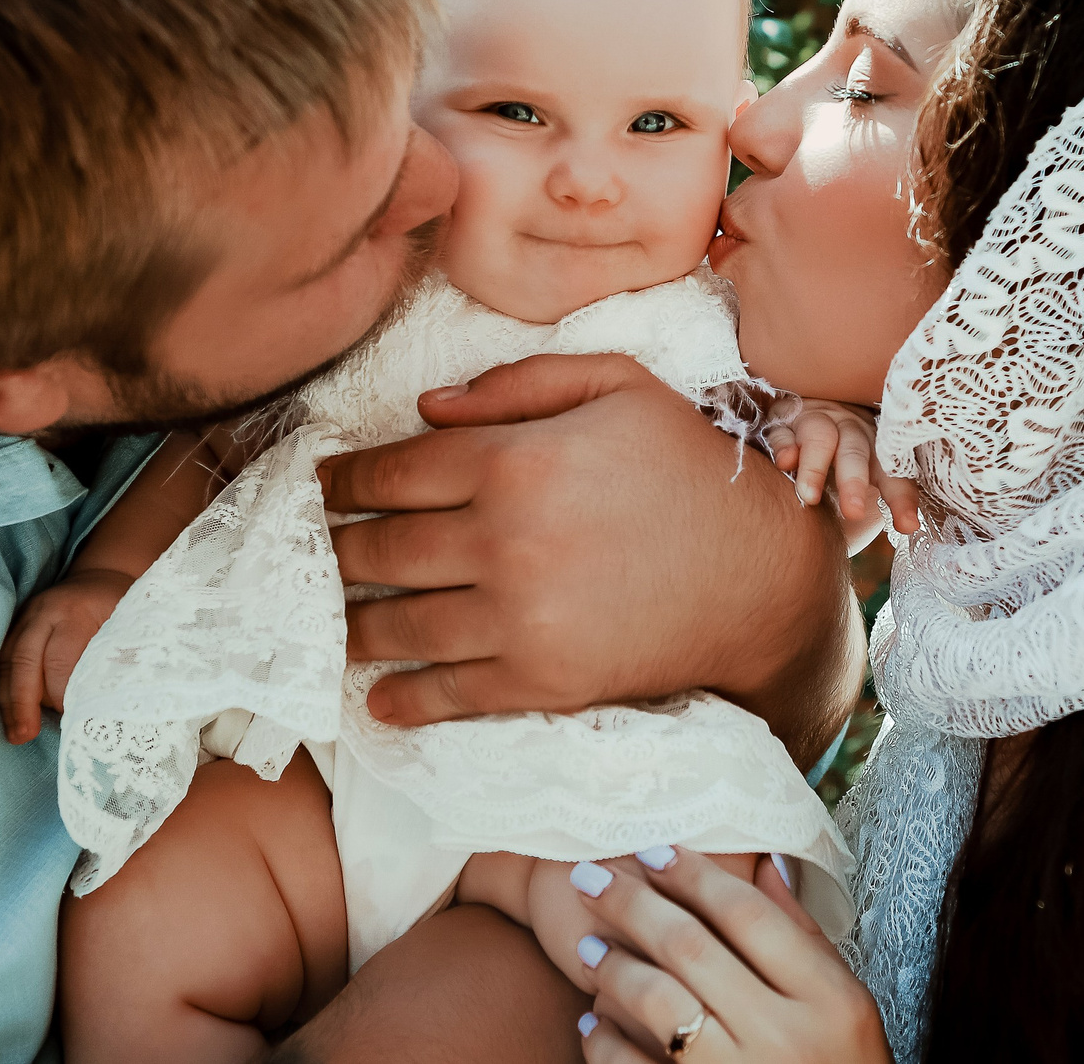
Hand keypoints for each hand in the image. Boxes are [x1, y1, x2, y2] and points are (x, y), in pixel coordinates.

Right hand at [0, 568, 132, 743]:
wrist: (104, 576)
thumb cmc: (123, 606)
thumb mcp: (133, 623)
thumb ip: (122, 657)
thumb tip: (114, 703)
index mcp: (75, 610)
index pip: (60, 658)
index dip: (63, 693)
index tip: (73, 721)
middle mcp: (43, 611)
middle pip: (23, 659)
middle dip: (22, 701)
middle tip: (25, 736)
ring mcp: (24, 617)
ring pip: (6, 662)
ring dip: (9, 701)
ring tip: (15, 735)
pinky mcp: (15, 627)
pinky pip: (2, 661)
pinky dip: (4, 690)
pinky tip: (10, 717)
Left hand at [320, 354, 859, 758]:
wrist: (762, 577)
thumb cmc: (691, 469)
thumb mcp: (618, 387)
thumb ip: (519, 383)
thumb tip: (423, 408)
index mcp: (515, 459)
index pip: (390, 472)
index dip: (342, 480)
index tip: (322, 487)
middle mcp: (504, 538)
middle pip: (377, 549)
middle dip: (336, 549)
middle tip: (320, 550)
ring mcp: (518, 617)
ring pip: (396, 624)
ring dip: (351, 623)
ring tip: (335, 618)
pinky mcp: (540, 680)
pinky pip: (446, 694)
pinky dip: (400, 699)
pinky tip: (377, 696)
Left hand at [569, 847, 885, 1063]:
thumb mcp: (846, 1004)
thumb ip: (805, 937)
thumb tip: (767, 859)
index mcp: (827, 1000)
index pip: (747, 916)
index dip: (694, 876)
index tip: (652, 850)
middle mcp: (784, 1036)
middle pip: (692, 949)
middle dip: (632, 906)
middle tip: (590, 877)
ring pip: (660, 1004)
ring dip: (615, 969)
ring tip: (588, 946)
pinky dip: (607, 1045)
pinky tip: (591, 1024)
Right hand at [765, 398, 920, 554]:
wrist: (800, 443)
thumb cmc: (834, 481)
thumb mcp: (859, 499)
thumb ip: (870, 514)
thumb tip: (896, 532)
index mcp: (875, 453)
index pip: (892, 474)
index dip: (900, 498)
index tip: (906, 525)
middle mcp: (849, 433)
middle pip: (855, 453)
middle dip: (855, 482)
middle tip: (852, 512)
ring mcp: (816, 423)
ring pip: (820, 437)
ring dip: (815, 467)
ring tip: (808, 496)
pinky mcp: (783, 423)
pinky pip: (783, 432)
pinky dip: (785, 446)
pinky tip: (785, 462)